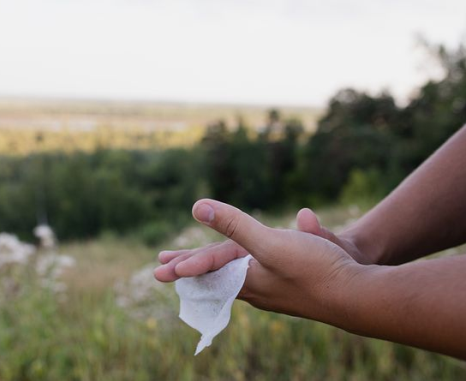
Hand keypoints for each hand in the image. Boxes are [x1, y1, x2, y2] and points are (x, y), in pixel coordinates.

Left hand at [155, 199, 366, 323]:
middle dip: (195, 269)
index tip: (162, 267)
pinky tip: (251, 273)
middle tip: (173, 269)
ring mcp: (276, 291)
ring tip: (208, 269)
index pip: (208, 270)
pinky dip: (244, 272)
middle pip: (218, 277)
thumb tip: (197, 208)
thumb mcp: (269, 242)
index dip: (185, 264)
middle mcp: (257, 290)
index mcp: (246, 280)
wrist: (359, 295)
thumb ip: (234, 225)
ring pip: (238, 279)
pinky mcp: (294, 286)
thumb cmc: (315, 269)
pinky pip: (259, 279)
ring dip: (218, 270)